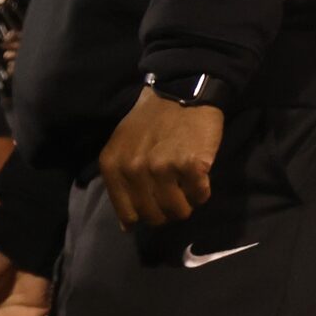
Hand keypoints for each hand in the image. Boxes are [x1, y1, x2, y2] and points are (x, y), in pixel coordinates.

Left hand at [97, 89, 222, 229]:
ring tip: (187, 186)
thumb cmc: (151, 120)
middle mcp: (135, 169)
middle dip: (167, 212)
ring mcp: (163, 168)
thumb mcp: (123, 146)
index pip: (128, 214)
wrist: (182, 90)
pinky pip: (200, 195)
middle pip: (154, 216)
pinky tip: (199, 175)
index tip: (155, 203)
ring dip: (186, 203)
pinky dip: (202, 191)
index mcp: (114, 166)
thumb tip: (127, 226)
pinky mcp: (191, 165)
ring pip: (178, 211)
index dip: (144, 215)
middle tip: (175, 195)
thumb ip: (120, 183)